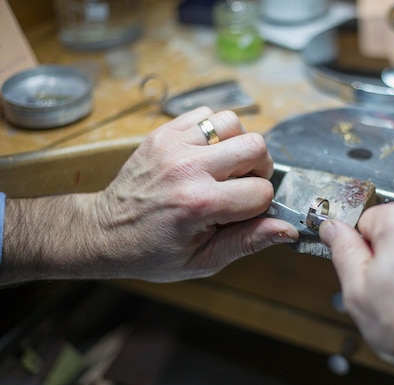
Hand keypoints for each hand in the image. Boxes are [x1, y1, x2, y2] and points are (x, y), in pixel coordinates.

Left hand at [0, 107, 297, 284]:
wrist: (104, 231)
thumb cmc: (154, 252)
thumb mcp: (204, 260)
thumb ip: (249, 241)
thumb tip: (289, 229)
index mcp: (199, 204)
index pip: (261, 191)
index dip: (259, 206)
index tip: (241, 215)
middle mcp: (187, 168)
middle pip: (256, 146)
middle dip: (258, 169)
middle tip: (240, 186)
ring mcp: (173, 144)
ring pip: (233, 122)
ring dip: (237, 145)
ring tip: (223, 168)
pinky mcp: (163, 132)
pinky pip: (207, 115)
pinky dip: (215, 132)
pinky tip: (205, 155)